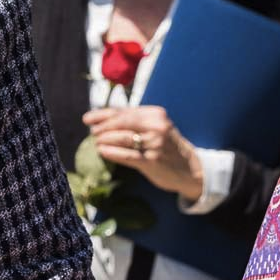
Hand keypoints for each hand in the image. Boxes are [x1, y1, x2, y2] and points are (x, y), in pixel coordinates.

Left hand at [82, 105, 203, 201]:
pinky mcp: (153, 160)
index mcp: (155, 114)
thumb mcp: (155, 128)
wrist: (192, 169)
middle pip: (121, 122)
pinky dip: (112, 153)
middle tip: (92, 132)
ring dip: (105, 139)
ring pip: (122, 138)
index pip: (123, 111)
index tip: (87, 119)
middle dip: (102, 127)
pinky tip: (102, 152)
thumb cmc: (167, 146)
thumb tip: (101, 120)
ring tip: (96, 142)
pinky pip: (127, 155)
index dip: (102, 114)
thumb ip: (133, 122)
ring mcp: (155, 143)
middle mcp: (156, 126)